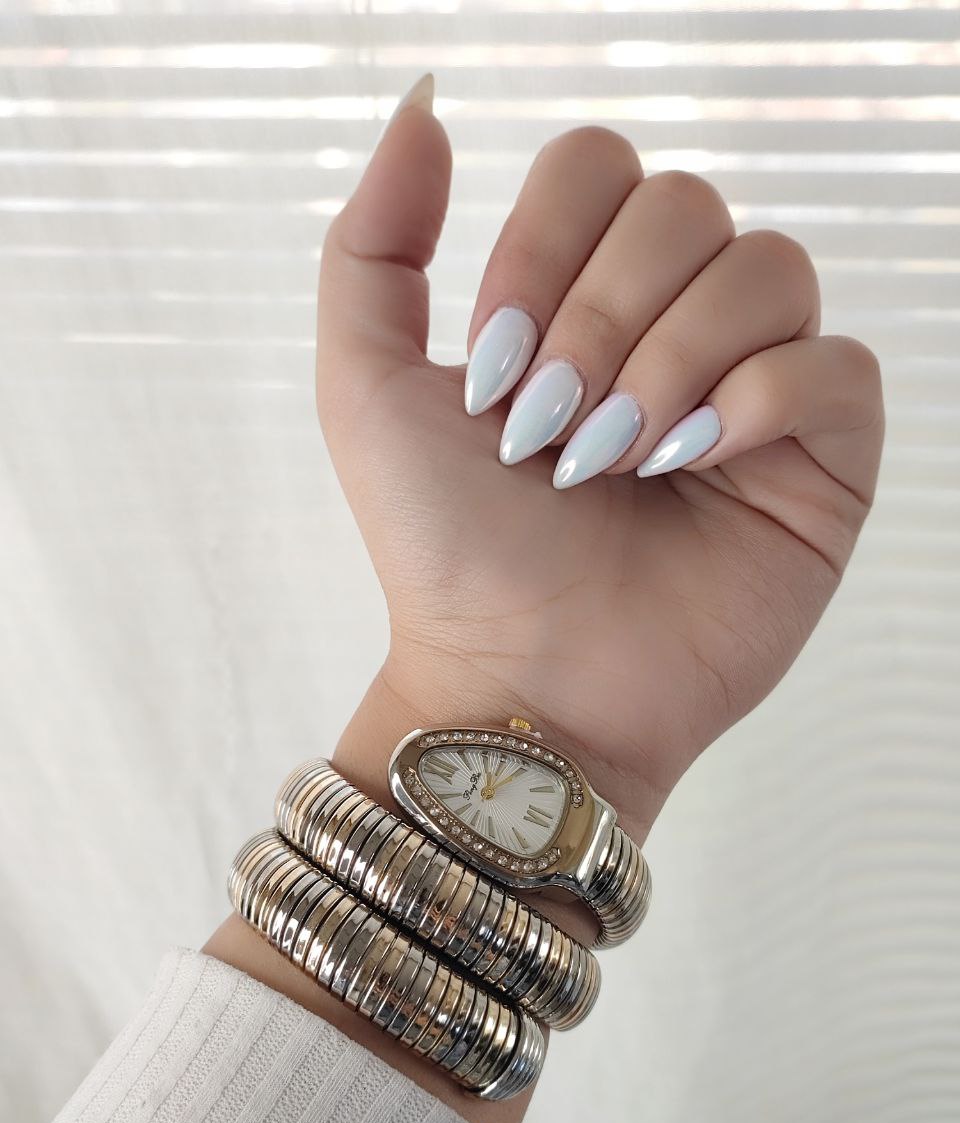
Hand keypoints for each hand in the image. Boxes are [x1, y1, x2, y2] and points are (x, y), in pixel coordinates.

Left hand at [316, 80, 883, 845]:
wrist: (519, 681)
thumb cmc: (447, 549)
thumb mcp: (366, 387)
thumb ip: (375, 243)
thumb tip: (425, 104)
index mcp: (583, 296)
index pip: (601, 166)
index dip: (545, 248)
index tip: (492, 371)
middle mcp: (677, 325)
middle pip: (685, 205)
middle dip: (601, 318)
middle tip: (550, 433)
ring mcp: (755, 390)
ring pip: (767, 267)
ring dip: (669, 363)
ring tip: (613, 463)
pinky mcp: (821, 460)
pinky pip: (838, 365)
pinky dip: (760, 402)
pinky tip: (697, 465)